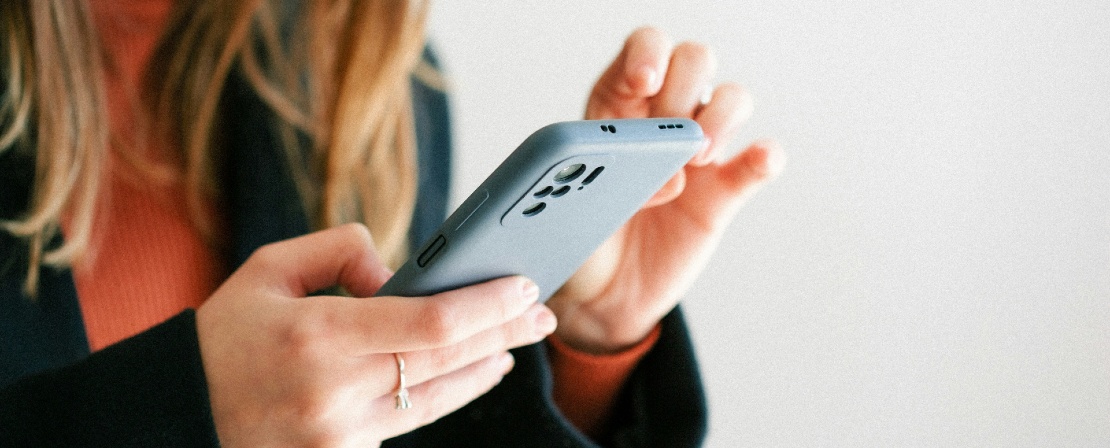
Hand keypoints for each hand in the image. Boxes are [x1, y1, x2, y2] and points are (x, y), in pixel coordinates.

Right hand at [196, 224, 555, 446]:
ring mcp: (342, 434)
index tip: (525, 285)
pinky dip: (443, 393)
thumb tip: (401, 273)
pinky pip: (409, 420)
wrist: (176, 415)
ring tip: (513, 344)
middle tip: (542, 314)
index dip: (490, 305)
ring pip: (439, 399)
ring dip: (485, 368)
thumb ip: (341, 251)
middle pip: (450, 361)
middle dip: (506, 332)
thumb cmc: (223, 336)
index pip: (433, 323)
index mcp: (317, 334)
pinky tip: (466, 374)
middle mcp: (335, 391)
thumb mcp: (268, 269)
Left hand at [547, 28, 784, 353]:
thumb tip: (663, 175)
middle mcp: (662, 120)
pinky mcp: (725, 191)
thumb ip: (605, 184)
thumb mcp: (567, 210)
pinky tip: (758, 161)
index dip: (648, 53)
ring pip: (732, 98)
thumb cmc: (578, 242)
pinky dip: (765, 155)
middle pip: (693, 62)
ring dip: (722, 116)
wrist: (601, 297)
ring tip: (698, 158)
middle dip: (685, 87)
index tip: (645, 81)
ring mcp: (698, 152)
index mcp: (616, 108)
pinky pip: (759, 161)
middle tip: (671, 134)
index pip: (642, 52)